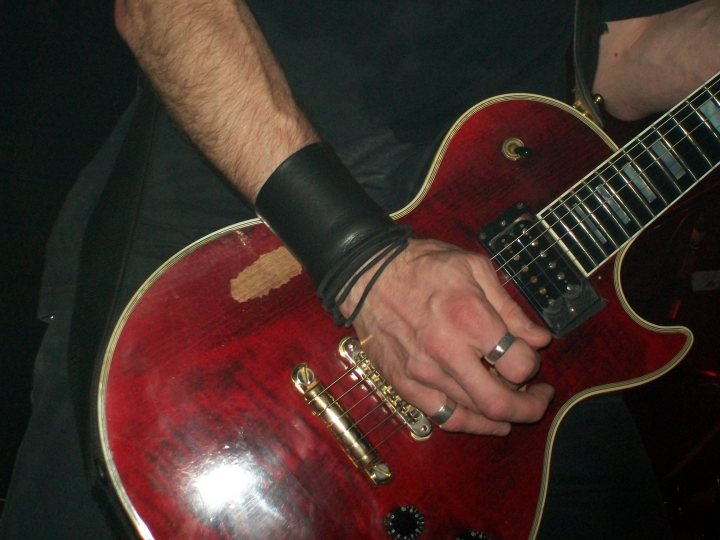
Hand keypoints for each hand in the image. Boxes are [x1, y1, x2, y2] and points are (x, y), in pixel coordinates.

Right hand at [343, 238, 553, 435]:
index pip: (518, 364)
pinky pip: (443, 417)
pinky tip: (485, 420)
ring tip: (514, 404)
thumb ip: (509, 308)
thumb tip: (538, 340)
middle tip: (539, 397)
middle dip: (530, 407)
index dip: (533, 364)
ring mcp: (423, 373)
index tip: (531, 356)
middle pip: (500, 402)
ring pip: (474, 414)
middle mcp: (448, 351)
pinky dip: (470, 423)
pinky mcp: (404, 384)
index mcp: (470, 318)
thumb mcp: (474, 268)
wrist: (367, 274)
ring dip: (502, 414)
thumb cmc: (423, 265)